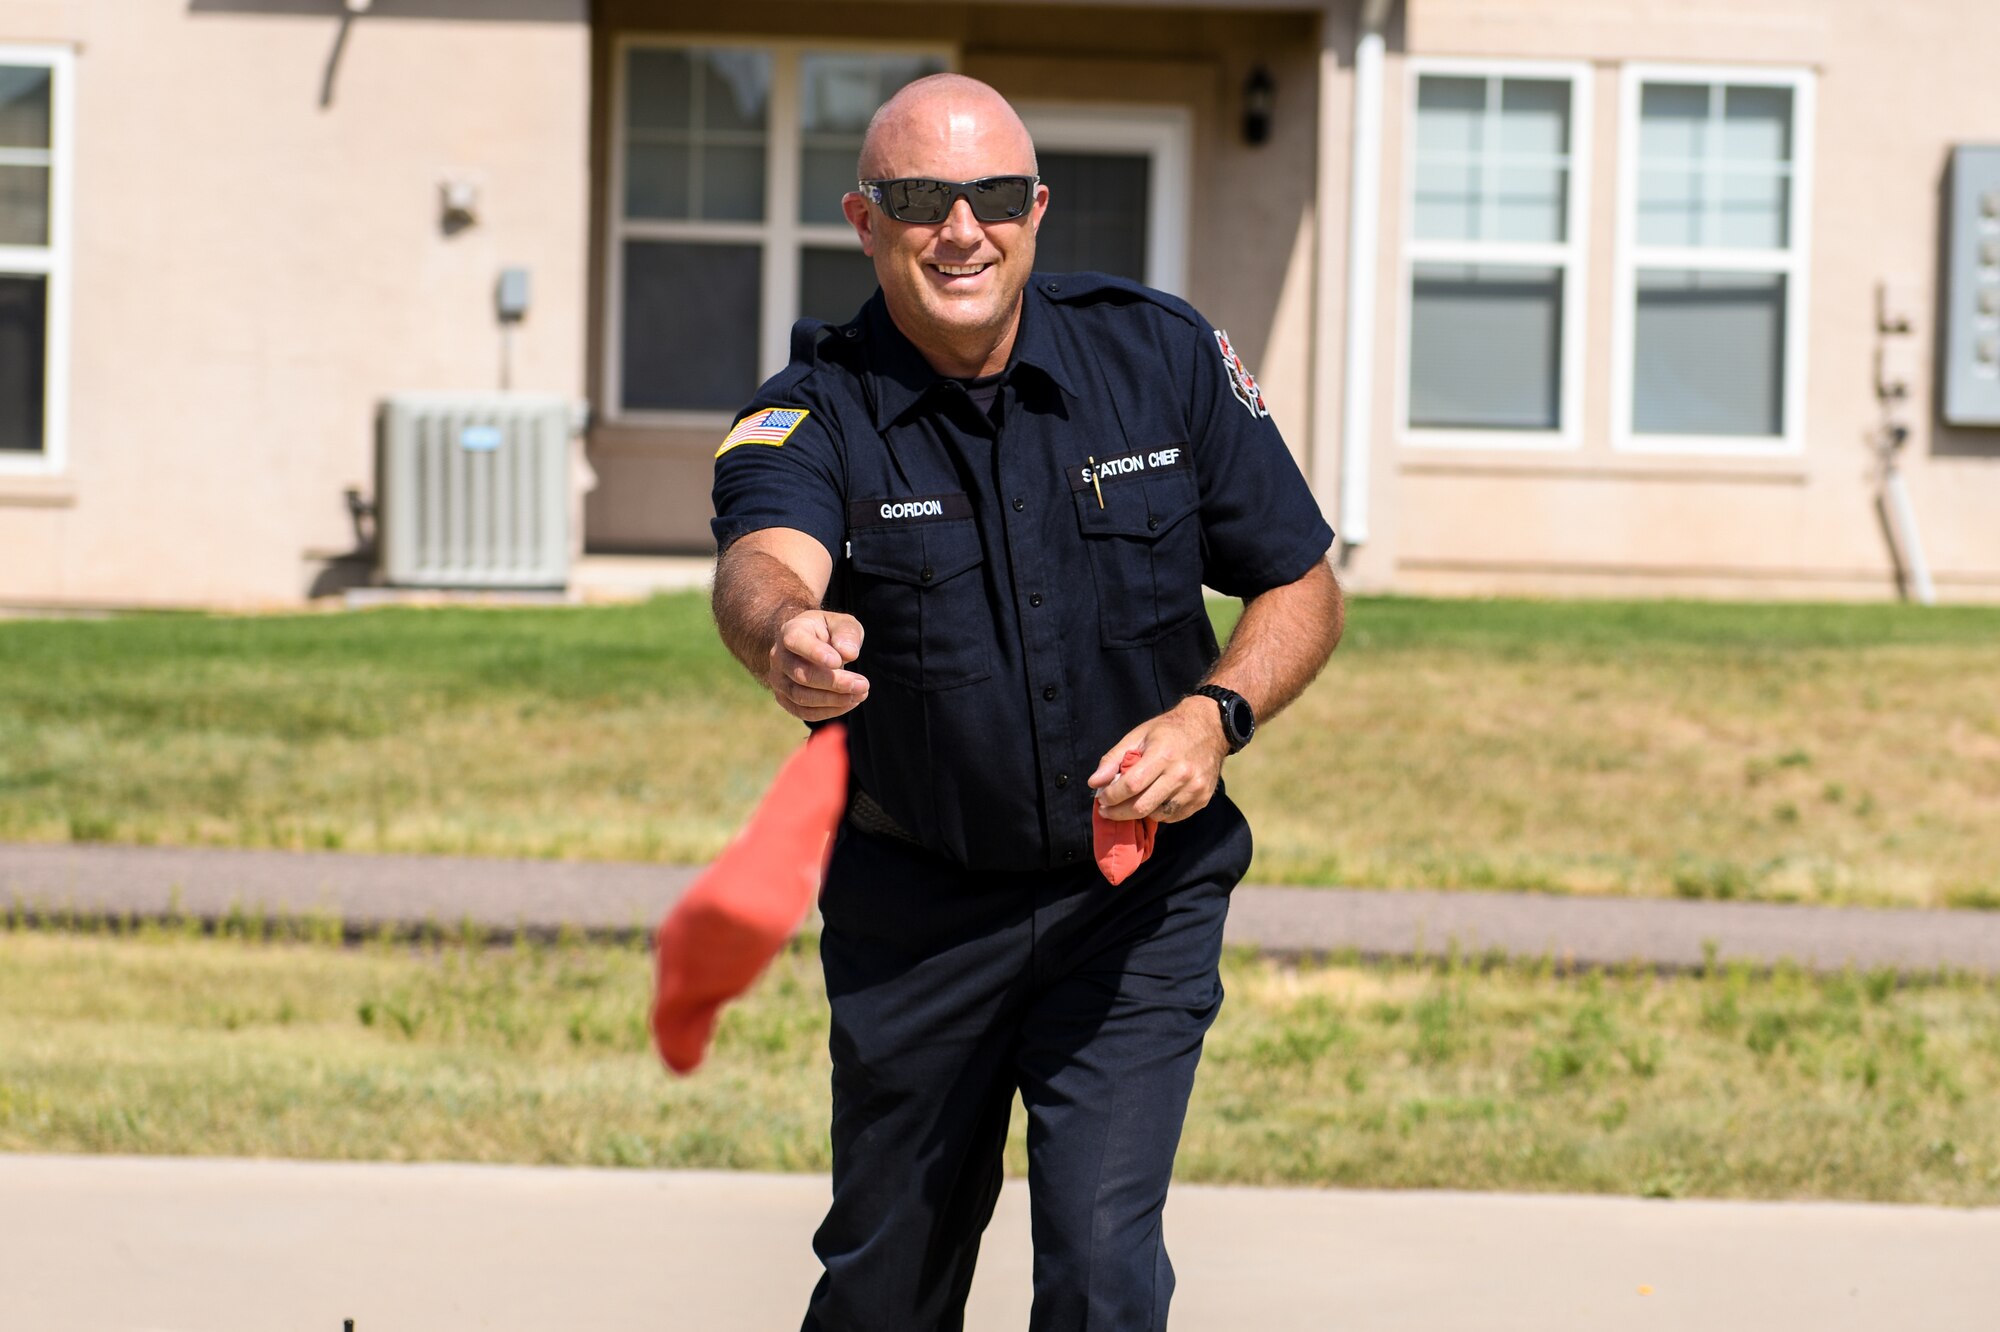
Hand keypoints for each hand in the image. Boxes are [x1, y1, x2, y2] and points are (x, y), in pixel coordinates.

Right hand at [766, 610, 868, 721]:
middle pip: (801, 675)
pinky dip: (828, 711)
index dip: (815, 652)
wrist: (811, 644)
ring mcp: (779, 680)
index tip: (838, 661)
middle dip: (834, 682)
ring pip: (802, 697)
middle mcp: (779, 657)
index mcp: (791, 631)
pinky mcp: (785, 699)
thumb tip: (849, 653)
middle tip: (862, 684)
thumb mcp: (842, 624)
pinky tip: (849, 703)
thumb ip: (847, 634)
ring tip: (860, 694)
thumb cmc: (829, 632)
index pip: (796, 642)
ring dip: (834, 700)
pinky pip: (804, 712)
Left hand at [1086, 696, 1228, 822]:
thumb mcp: (1138, 736)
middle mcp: (1181, 774)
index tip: (1101, 799)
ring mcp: (1194, 789)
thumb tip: (1094, 783)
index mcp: (1163, 755)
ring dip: (1139, 813)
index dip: (1111, 796)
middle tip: (1107, 810)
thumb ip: (1114, 758)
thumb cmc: (1169, 730)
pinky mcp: (1202, 799)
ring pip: (1157, 815)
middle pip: (1142, 806)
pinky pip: (1173, 816)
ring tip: (1130, 803)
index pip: (1131, 785)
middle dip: (1118, 812)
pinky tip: (1152, 800)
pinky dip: (1158, 813)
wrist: (1210, 728)